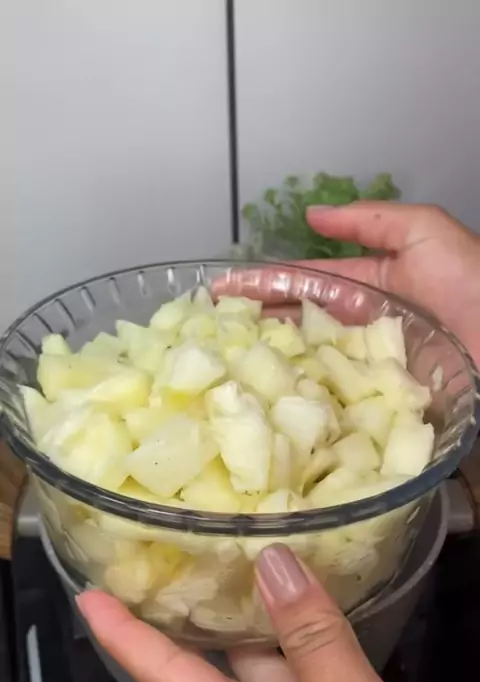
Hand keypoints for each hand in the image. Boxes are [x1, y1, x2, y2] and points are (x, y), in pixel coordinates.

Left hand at [77, 546, 479, 681]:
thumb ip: (314, 650)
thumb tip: (272, 567)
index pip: (172, 681)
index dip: (128, 640)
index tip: (90, 599)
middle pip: (223, 661)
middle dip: (196, 610)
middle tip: (176, 549)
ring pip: (280, 655)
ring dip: (262, 607)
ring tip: (243, 548)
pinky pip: (328, 661)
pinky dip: (319, 622)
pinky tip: (319, 590)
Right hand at [219, 201, 479, 368]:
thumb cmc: (471, 279)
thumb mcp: (423, 230)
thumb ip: (369, 220)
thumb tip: (312, 214)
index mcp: (370, 282)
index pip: (306, 281)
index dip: (264, 282)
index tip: (220, 288)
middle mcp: (362, 322)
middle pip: (299, 320)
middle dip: (255, 320)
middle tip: (205, 328)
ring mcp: (367, 360)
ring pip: (309, 356)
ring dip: (269, 356)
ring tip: (222, 358)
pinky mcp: (377, 392)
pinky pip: (334, 388)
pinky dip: (303, 389)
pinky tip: (267, 390)